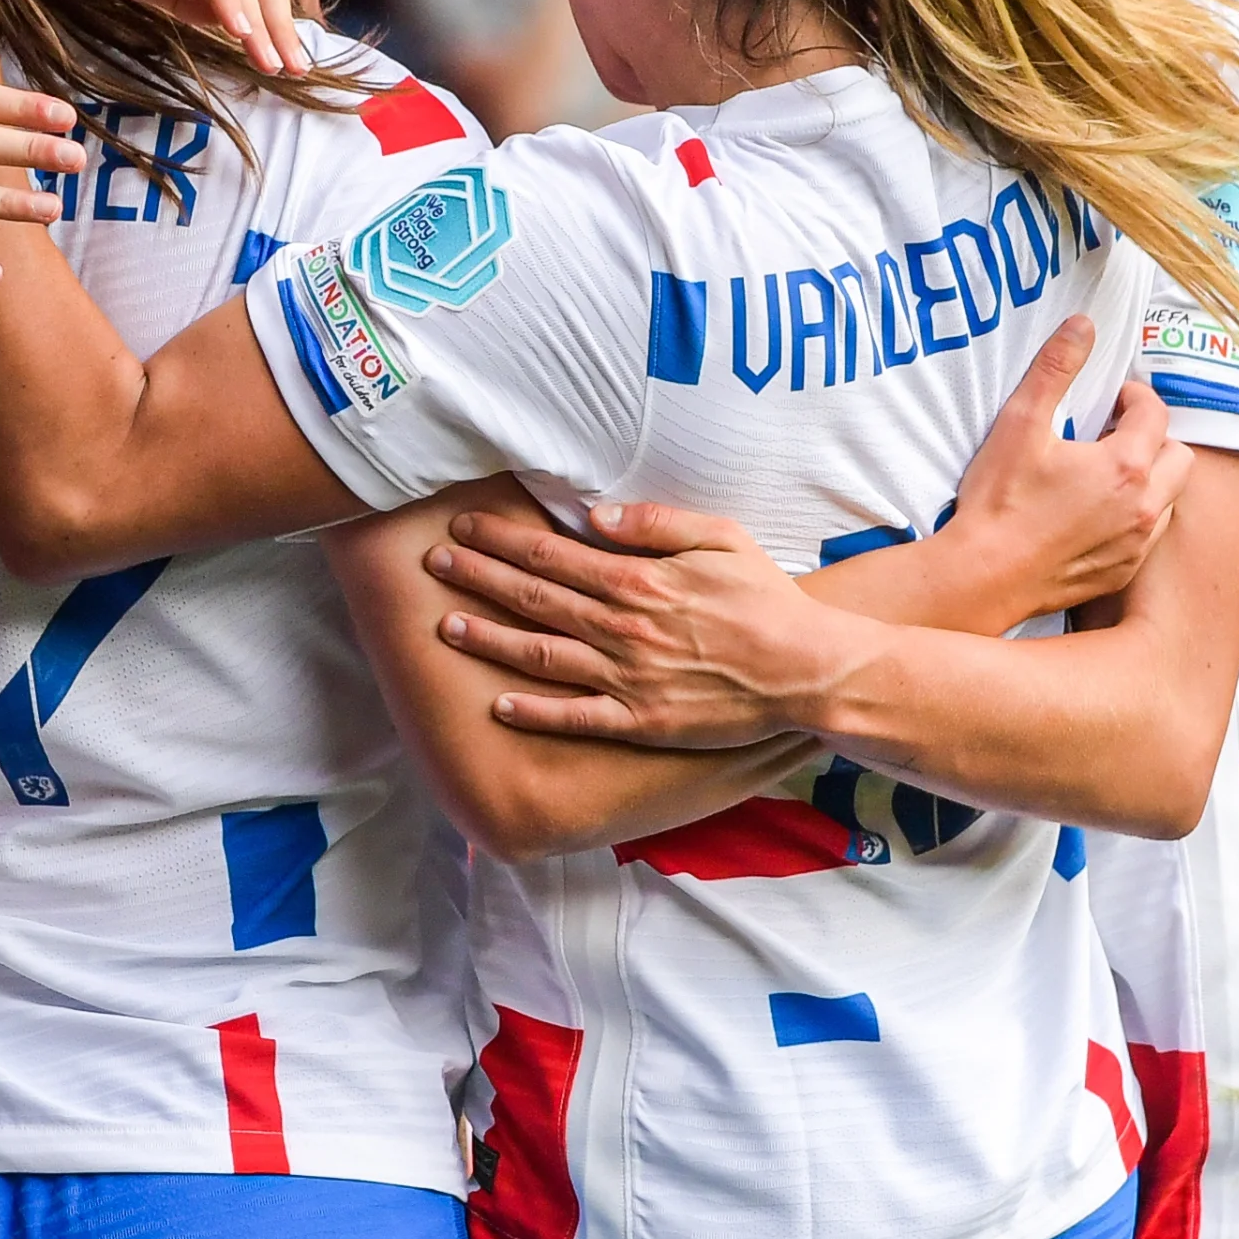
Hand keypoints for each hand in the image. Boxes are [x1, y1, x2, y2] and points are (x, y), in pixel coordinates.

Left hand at [426, 501, 870, 747]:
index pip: (553, 555)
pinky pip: (575, 717)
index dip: (502, 540)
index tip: (465, 527)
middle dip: (478, 578)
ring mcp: (628, 677)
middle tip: (433, 563)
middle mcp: (623, 628)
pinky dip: (533, 711)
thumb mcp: (721, 538)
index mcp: (639, 580)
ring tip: (446, 625)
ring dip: (489, 638)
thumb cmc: (766, 599)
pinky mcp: (640, 721)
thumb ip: (655, 523)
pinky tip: (497, 703)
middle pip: (535, 598)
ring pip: (542, 655)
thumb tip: (594, 517)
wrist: (805, 671)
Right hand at [943, 319, 1186, 618]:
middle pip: (1180, 456)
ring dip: (1151, 479)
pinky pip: (1148, 536)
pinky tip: (1095, 513)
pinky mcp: (1122, 572)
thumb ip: (1055, 369)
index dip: (1135, 396)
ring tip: (1107, 473)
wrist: (984, 576)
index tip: (1111, 398)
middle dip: (1155, 438)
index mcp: (1125, 467)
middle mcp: (1144, 507)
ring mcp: (1136, 545)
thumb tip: (1083, 325)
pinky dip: (1135, 517)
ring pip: (1170, 498)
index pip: (1156, 414)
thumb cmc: (1000, 503)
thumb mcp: (1020, 424)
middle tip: (1115, 434)